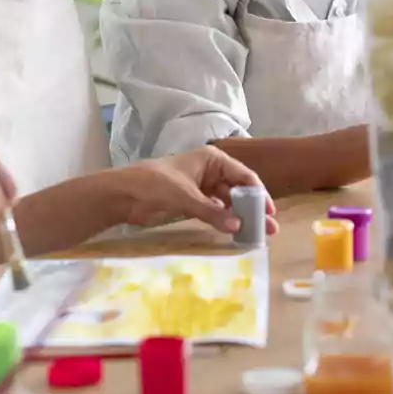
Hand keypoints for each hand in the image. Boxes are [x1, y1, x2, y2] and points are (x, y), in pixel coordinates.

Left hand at [116, 146, 279, 236]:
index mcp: (212, 160)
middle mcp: (210, 171)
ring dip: (240, 216)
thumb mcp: (186, 198)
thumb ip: (213, 212)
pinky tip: (234, 231)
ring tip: (255, 233)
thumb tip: (238, 226)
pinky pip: (214, 211)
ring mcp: (201, 187)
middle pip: (238, 189)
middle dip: (253, 207)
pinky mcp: (192, 201)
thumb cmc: (154, 185)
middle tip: (269, 228)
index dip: (258, 193)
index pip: (243, 175)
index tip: (270, 212)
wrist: (122, 195)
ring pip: (227, 202)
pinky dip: (224, 220)